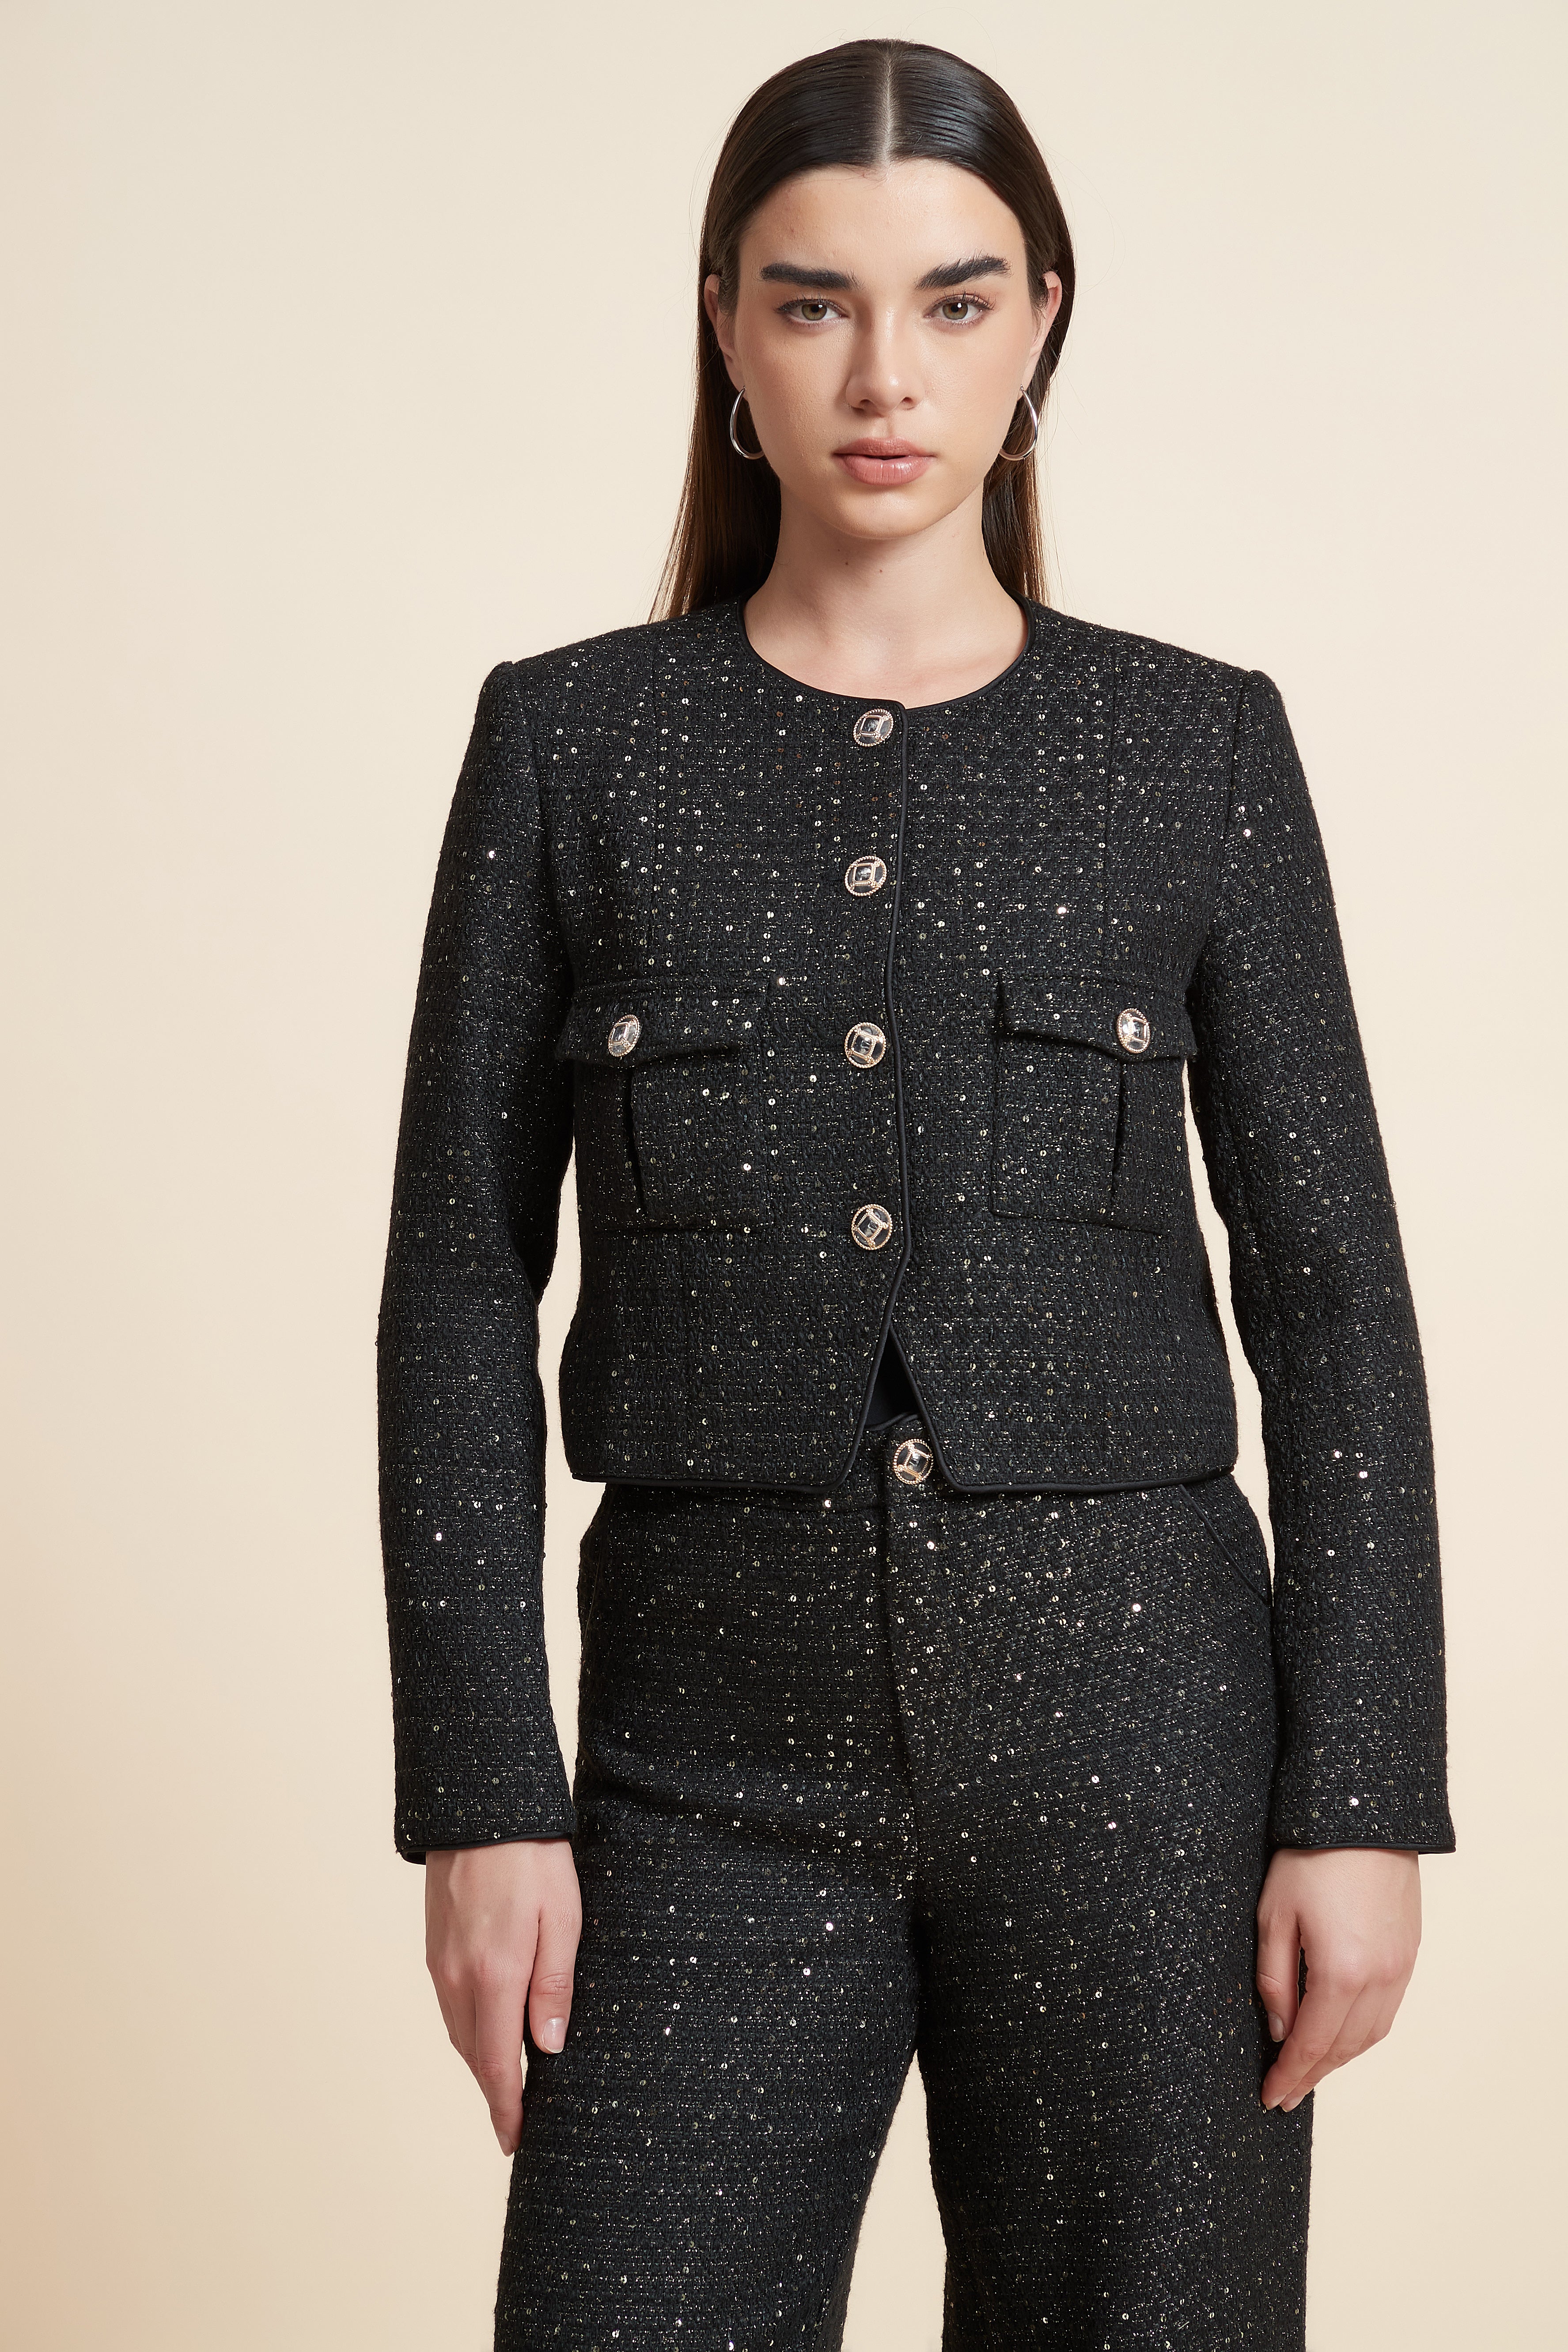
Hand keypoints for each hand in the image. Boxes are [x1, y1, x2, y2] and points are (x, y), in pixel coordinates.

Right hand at [424, 1838, 581, 2154]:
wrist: (482, 1807)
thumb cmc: (534, 1858)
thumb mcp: (564, 1919)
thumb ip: (554, 1987)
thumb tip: (547, 2048)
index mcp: (495, 1976)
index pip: (496, 2065)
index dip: (506, 2109)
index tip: (516, 2143)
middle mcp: (458, 1978)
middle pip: (475, 2056)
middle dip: (496, 2093)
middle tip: (519, 2124)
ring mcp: (440, 1963)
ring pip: (460, 2032)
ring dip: (482, 2062)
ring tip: (509, 2085)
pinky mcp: (434, 1946)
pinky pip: (452, 2005)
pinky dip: (470, 2029)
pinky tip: (490, 2029)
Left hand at [1256, 1845, 1420, 2111]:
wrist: (1363, 1812)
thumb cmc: (1310, 1856)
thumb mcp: (1273, 1914)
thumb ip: (1273, 1978)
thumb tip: (1279, 2028)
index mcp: (1340, 1972)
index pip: (1312, 2044)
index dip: (1290, 2074)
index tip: (1270, 2097)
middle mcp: (1379, 1978)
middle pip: (1344, 2047)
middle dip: (1313, 2075)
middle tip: (1286, 2094)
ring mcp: (1400, 1967)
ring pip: (1371, 2034)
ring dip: (1340, 2058)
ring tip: (1310, 2071)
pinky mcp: (1409, 1952)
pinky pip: (1386, 2010)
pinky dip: (1362, 2033)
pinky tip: (1341, 2034)